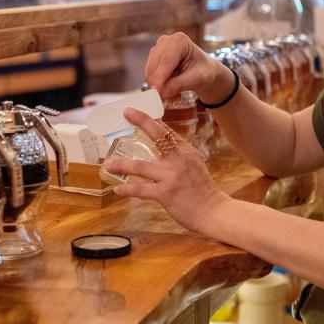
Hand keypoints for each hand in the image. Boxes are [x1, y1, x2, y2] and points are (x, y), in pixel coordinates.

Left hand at [104, 108, 229, 233]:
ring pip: (140, 166)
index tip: (137, 111)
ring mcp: (172, 176)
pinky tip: (118, 188)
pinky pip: (141, 189)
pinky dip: (127, 189)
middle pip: (157, 135)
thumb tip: (163, 147)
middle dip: (141, 121)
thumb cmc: (203, 191)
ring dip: (122, 165)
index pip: (167, 130)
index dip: (150, 119)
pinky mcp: (166, 193)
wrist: (214, 212)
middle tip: (126, 113)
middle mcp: (179, 159)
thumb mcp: (194, 166)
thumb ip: (179, 156)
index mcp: (186, 151)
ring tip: (109, 164)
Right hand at [145, 32, 231, 101]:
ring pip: (150, 72)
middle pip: (154, 65)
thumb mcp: (197, 79)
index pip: (166, 60)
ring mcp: (157, 49)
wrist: (202, 71)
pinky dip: (158, 85)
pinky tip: (171, 89)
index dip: (160, 76)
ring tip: (176, 94)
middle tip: (169, 98)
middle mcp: (165, 41)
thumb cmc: (203, 71)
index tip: (156, 92)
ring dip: (160, 86)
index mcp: (180, 41)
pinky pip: (150, 76)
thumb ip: (179, 85)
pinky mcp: (152, 59)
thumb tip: (162, 93)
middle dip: (159, 84)